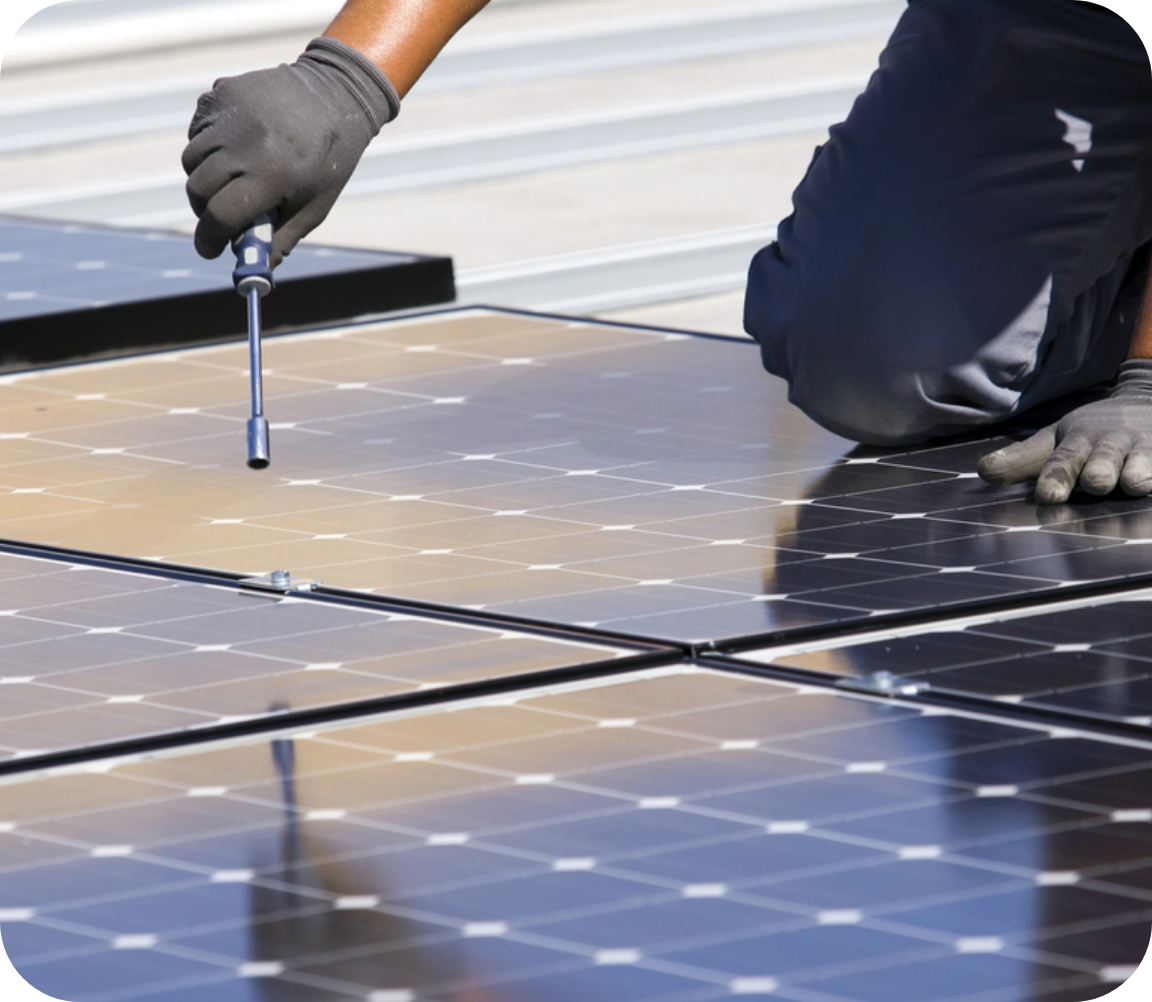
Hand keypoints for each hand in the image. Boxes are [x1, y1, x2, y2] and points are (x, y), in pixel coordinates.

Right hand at [182, 37, 399, 265]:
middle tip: (221, 216)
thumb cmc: (328, 161)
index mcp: (271, 175)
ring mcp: (229, 114)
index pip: (221, 216)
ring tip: (234, 179)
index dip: (210, 239)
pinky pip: (197, 131)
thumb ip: (280, 240)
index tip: (209, 249)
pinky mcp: (221, 93)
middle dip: (205, 210)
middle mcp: (245, 143)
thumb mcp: (314, 207)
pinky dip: (208, 147)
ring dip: (204, 179)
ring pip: (192, 160)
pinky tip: (236, 147)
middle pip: (198, 189)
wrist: (336, 94)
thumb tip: (255, 271)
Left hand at [977, 359, 1151, 502]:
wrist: (1148, 401)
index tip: (1046, 496)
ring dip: (1137, 475)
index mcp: (1079, 442)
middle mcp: (1112, 447)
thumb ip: (1022, 460)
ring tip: (1133, 482)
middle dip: (1099, 473)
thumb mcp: (1055, 442)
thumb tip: (983, 471)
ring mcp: (1146, 453)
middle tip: (1095, 482)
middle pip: (1103, 464)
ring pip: (1142, 470)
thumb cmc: (1091, 435)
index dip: (1055, 477)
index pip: (1063, 460)